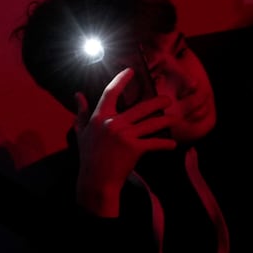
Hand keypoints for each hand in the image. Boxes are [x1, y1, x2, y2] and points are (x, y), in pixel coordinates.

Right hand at [73, 67, 176, 217]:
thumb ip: (81, 113)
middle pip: (140, 107)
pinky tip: (172, 144)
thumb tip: (78, 95)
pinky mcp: (134, 148)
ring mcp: (125, 136)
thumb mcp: (82, 133)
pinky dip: (165, 144)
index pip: (111, 93)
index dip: (121, 80)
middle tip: (168, 100)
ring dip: (165, 121)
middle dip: (157, 102)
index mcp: (99, 118)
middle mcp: (113, 123)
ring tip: (174, 119)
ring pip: (151, 123)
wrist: (96, 180)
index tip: (130, 71)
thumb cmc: (88, 157)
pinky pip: (154, 143)